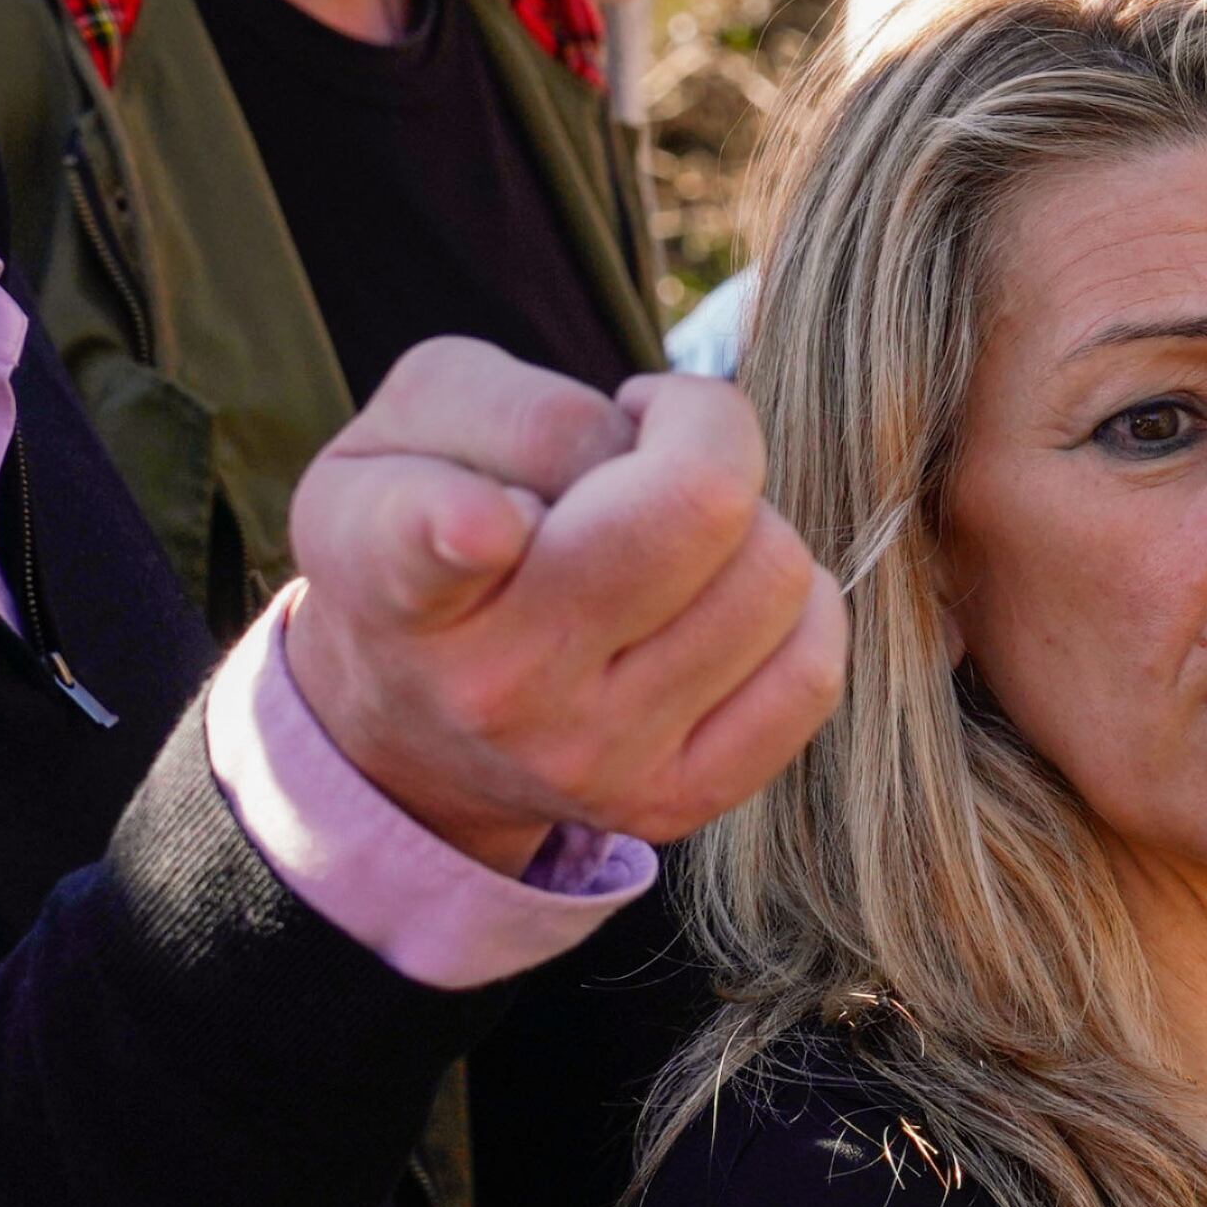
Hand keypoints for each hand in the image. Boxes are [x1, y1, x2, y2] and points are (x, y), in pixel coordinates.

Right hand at [282, 342, 847, 869]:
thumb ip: (511, 408)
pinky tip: (723, 594)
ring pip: (775, 576)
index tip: (485, 523)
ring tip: (670, 535)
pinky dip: (795, 605)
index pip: (429, 551)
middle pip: (697, 507)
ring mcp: (592, 755)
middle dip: (705, 433)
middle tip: (650, 446)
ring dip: (748, 523)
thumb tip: (635, 450)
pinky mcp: (674, 799)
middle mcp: (494, 682)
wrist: (406, 718)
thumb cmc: (419, 524)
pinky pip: (811, 670)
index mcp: (394, 571)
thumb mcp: (403, 429)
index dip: (466, 523)